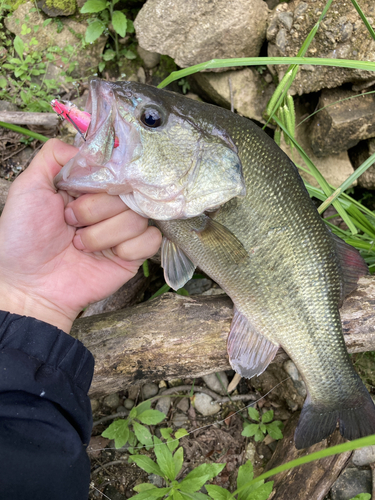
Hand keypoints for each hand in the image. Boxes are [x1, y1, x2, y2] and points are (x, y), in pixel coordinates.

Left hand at [0, 139, 160, 332]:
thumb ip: (54, 157)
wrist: (30, 287)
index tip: (79, 192)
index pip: (113, 169)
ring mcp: (121, 231)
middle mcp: (106, 207)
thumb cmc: (22, 240)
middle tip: (71, 223)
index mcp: (86, 189)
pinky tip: (108, 255)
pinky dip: (128, 247)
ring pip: (137, 217)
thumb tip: (90, 150)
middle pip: (128, 192)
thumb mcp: (29, 187)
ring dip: (104, 233)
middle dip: (95, 210)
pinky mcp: (132, 255)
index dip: (100, 180)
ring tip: (80, 245)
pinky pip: (150, 240)